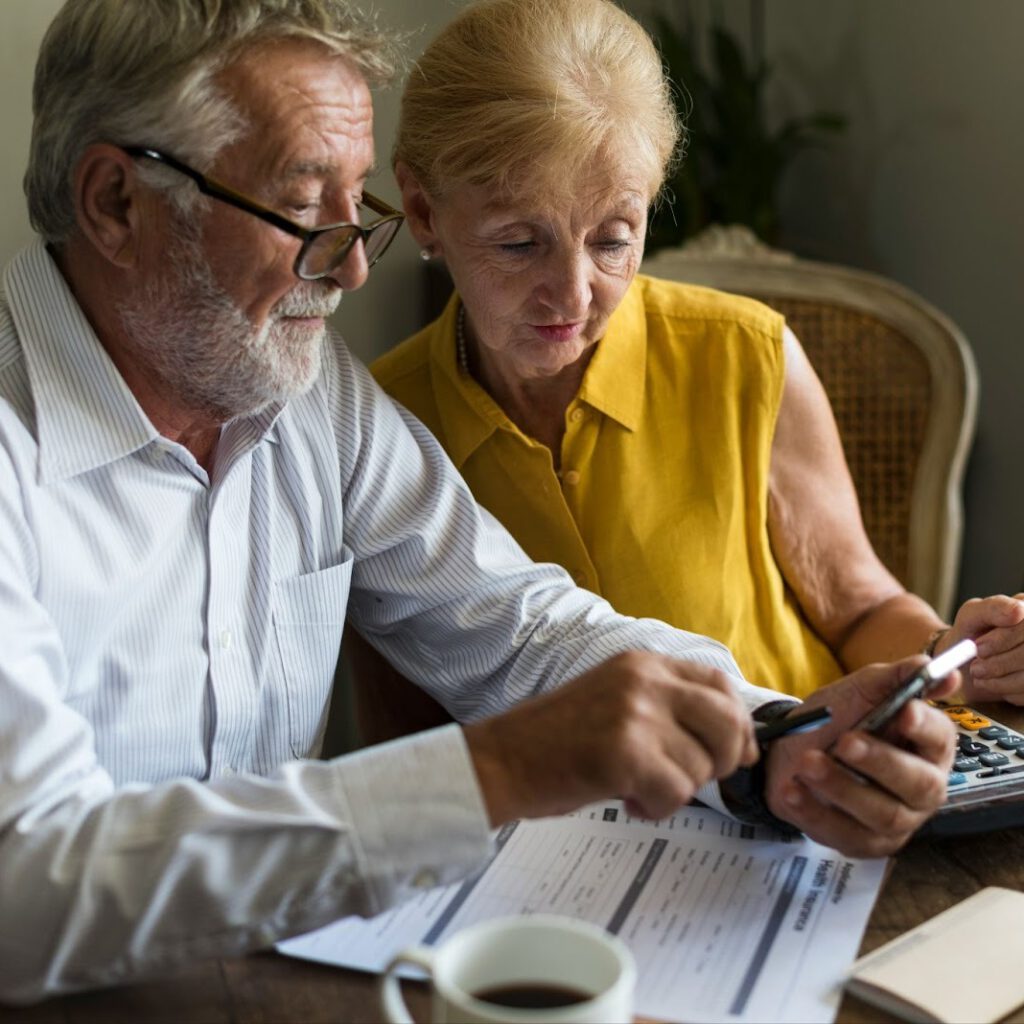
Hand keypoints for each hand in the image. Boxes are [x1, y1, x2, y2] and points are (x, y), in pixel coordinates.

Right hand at [464, 651, 757, 826]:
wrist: (503, 759)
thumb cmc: (558, 739)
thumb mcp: (616, 700)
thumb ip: (668, 706)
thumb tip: (738, 742)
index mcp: (643, 663)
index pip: (718, 683)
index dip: (737, 722)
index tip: (736, 752)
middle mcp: (644, 680)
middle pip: (727, 721)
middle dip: (722, 759)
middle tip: (688, 777)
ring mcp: (635, 713)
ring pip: (701, 767)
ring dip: (675, 790)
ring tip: (635, 786)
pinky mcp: (625, 752)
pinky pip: (675, 794)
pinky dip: (655, 809)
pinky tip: (627, 800)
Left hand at [762, 657, 955, 856]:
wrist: (788, 748)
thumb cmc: (835, 718)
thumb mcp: (860, 690)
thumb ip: (896, 677)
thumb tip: (940, 669)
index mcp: (927, 747)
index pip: (941, 739)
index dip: (925, 727)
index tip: (903, 712)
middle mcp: (921, 788)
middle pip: (919, 784)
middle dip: (881, 762)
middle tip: (845, 741)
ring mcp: (895, 822)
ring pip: (882, 814)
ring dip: (842, 786)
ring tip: (807, 762)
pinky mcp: (862, 843)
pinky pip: (844, 834)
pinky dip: (814, 811)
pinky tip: (792, 790)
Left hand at [940, 594, 1023, 703]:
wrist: (968, 661)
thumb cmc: (972, 634)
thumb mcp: (971, 616)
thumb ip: (992, 609)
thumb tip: (1018, 611)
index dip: (1003, 640)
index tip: (979, 649)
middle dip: (999, 664)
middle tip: (976, 668)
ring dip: (1001, 681)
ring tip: (981, 675)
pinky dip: (1009, 692)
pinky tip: (997, 683)